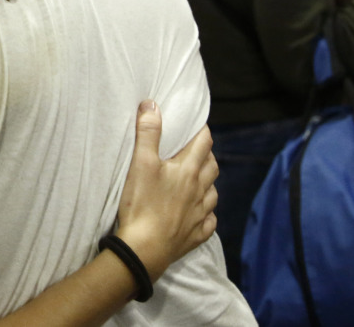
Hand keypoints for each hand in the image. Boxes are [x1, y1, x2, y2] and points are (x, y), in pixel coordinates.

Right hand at [114, 103, 217, 280]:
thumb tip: (152, 105)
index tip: (196, 126)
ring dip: (208, 183)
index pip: (203, 143)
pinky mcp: (196, 234)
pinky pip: (209, 221)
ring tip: (197, 180)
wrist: (144, 249)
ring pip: (213, 193)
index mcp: (189, 170)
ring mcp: (200, 214)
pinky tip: (199, 213)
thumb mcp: (141, 163)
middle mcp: (200, 190)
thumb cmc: (142, 204)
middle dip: (206, 155)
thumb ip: (148, 133)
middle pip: (212, 167)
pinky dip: (206, 213)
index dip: (201, 131)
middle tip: (194, 150)